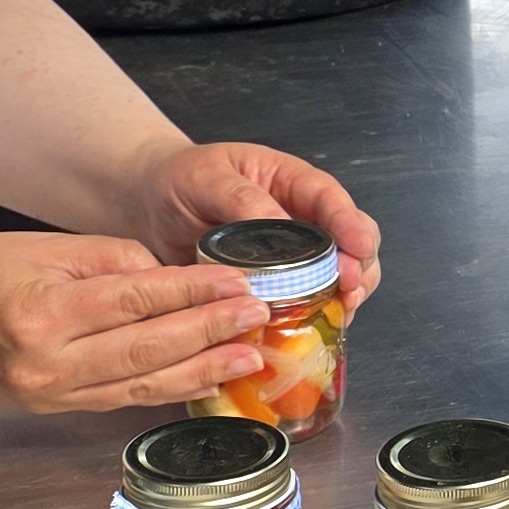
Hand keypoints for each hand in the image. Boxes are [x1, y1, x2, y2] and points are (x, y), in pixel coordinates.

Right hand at [0, 233, 273, 414]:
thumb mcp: (43, 248)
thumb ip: (113, 261)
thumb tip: (173, 280)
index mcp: (42, 312)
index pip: (136, 300)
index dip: (194, 292)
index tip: (239, 283)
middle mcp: (47, 362)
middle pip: (147, 347)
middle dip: (210, 331)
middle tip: (258, 314)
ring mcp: (51, 393)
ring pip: (142, 382)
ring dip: (202, 369)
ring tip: (249, 356)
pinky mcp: (54, 408)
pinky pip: (122, 398)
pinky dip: (167, 388)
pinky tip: (205, 378)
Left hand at [132, 140, 379, 309]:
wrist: (149, 207)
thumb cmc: (180, 181)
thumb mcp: (205, 178)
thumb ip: (241, 198)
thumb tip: (277, 224)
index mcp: (288, 182)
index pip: (329, 198)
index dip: (350, 222)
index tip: (359, 246)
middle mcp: (300, 219)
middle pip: (349, 240)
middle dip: (357, 265)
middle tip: (349, 289)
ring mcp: (291, 256)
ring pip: (338, 274)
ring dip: (345, 295)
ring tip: (342, 312)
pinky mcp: (276, 286)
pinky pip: (306, 302)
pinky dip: (316, 317)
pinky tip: (313, 329)